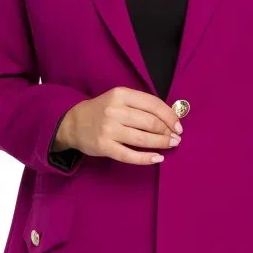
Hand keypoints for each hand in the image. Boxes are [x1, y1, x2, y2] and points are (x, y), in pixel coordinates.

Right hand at [54, 86, 182, 164]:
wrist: (74, 123)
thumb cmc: (103, 110)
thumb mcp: (119, 98)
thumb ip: (141, 104)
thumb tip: (170, 118)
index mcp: (121, 94)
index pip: (153, 104)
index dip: (169, 116)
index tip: (178, 126)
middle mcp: (114, 110)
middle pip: (150, 123)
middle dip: (167, 132)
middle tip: (176, 138)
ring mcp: (108, 129)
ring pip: (142, 139)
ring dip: (161, 143)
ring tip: (170, 145)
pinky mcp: (104, 147)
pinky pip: (129, 155)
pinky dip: (146, 158)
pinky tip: (157, 158)